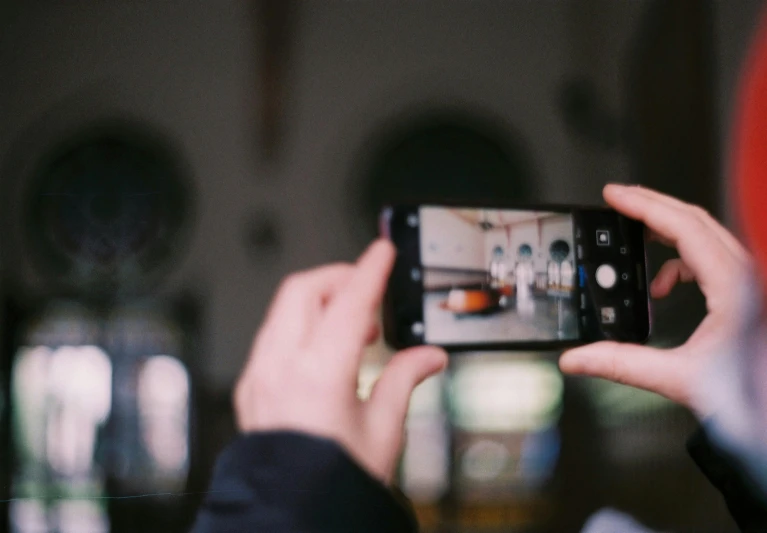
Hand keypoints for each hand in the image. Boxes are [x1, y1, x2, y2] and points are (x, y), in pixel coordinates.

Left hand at [233, 239, 447, 483]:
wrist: (291, 517)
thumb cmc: (332, 483)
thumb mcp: (382, 430)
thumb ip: (405, 380)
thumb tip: (428, 357)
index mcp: (318, 373)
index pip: (348, 302)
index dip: (370, 270)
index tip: (382, 251)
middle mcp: (280, 367)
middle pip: (304, 291)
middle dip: (339, 279)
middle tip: (369, 291)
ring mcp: (259, 377)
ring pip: (284, 311)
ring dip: (319, 304)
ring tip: (355, 330)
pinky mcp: (250, 389)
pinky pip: (272, 337)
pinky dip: (300, 328)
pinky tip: (325, 352)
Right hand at [559, 184, 750, 416]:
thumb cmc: (750, 395)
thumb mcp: (680, 379)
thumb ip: (623, 365)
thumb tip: (578, 358)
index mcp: (734, 287)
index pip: (684, 227)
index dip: (644, 206)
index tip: (614, 196)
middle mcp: (746, 276)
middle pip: (695, 220)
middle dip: (652, 205)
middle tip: (617, 199)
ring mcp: (749, 281)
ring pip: (705, 235)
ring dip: (666, 230)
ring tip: (634, 234)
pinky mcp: (746, 292)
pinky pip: (710, 257)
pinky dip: (680, 261)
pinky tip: (663, 285)